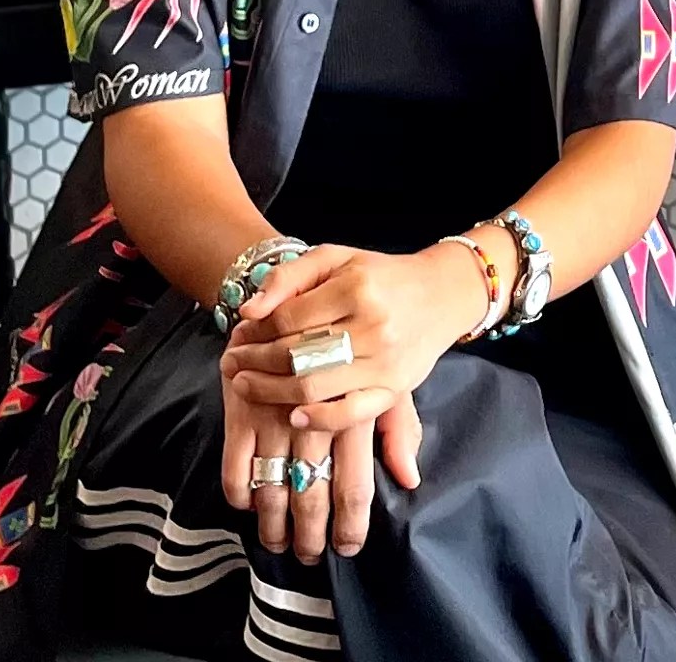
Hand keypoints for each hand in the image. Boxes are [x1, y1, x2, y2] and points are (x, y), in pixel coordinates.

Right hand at [216, 336, 421, 561]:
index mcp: (353, 409)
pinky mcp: (240, 408)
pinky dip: (240, 492)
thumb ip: (398, 426)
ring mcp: (272, 413)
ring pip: (271, 485)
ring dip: (273, 523)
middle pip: (310, 492)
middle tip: (309, 556)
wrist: (304, 288)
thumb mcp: (385, 372)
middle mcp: (312, 416)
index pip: (354, 480)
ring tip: (279, 544)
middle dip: (309, 532)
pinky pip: (234, 464)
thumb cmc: (357, 337)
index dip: (351, 521)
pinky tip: (249, 507)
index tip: (349, 548)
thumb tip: (410, 478)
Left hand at [228, 241, 491, 434]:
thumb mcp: (336, 257)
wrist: (443, 294)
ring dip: (270, 391)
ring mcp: (384, 362)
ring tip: (246, 385)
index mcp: (355, 288)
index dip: (255, 332)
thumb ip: (289, 277)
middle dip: (254, 362)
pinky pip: (350, 413)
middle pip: (295, 355)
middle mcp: (372, 326)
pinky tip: (293, 415)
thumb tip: (248, 311)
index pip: (287, 319)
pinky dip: (318, 418)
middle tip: (232, 364)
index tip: (238, 336)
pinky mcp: (394, 389)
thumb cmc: (381, 275)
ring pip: (312, 386)